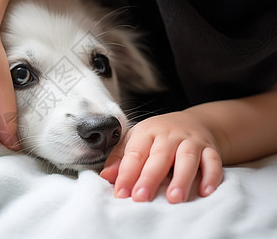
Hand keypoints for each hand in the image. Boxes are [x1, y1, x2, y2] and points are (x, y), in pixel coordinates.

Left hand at [100, 111, 222, 202]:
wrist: (191, 122)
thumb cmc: (157, 137)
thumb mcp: (135, 140)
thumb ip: (120, 158)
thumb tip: (106, 176)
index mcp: (147, 132)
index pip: (135, 154)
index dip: (127, 174)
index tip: (121, 193)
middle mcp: (170, 135)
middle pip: (159, 156)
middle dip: (150, 178)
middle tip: (141, 197)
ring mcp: (191, 141)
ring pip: (187, 158)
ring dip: (181, 179)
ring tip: (174, 198)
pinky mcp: (210, 149)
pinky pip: (213, 161)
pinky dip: (211, 176)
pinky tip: (205, 191)